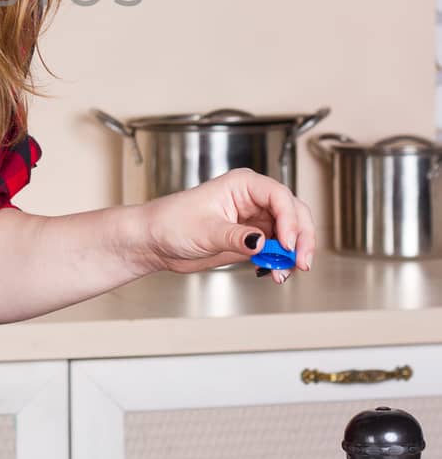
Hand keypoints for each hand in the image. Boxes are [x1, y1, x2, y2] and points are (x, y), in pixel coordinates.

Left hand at [140, 168, 315, 280]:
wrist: (156, 242)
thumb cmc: (171, 223)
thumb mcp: (205, 231)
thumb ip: (236, 237)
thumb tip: (261, 243)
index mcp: (242, 185)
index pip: (279, 196)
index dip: (289, 219)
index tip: (287, 244)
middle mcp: (253, 199)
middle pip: (294, 212)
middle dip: (302, 237)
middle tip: (300, 261)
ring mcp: (254, 220)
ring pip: (290, 233)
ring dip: (293, 253)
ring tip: (283, 272)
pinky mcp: (252, 240)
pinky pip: (277, 249)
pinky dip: (282, 262)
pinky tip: (275, 273)